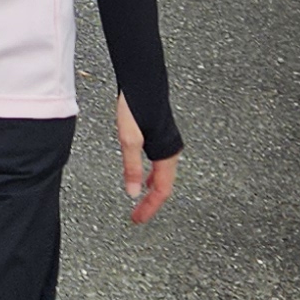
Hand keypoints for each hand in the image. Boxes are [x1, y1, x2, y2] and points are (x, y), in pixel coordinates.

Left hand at [117, 95, 177, 224]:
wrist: (142, 80)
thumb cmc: (135, 106)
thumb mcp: (129, 140)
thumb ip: (131, 167)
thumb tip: (132, 193)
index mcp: (167, 154)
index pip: (162, 191)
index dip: (149, 208)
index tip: (137, 219)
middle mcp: (171, 150)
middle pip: (164, 186)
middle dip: (150, 203)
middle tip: (137, 215)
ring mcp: (167, 143)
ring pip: (162, 175)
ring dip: (151, 190)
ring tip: (139, 202)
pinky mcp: (160, 136)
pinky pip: (159, 165)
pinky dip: (151, 176)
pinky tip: (141, 177)